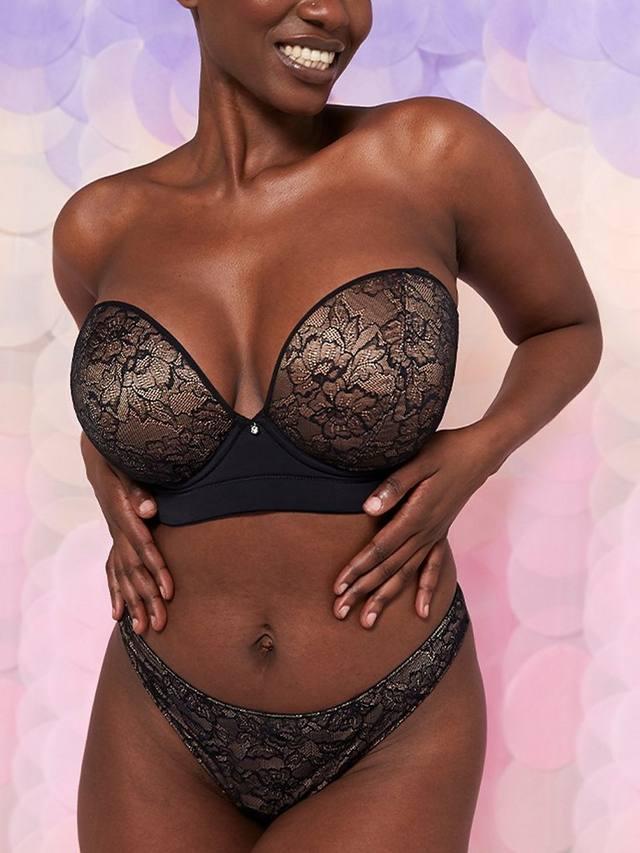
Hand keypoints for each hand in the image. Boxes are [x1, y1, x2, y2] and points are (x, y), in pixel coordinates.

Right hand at [81, 434, 172, 632]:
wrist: (103, 456)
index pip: (142, 547)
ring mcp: (114, 538)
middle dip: (148, 598)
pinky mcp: (115, 540)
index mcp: (123, 514)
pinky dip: (116, 593)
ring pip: (123, 576)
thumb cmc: (123, 460)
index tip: (169, 591)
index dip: (156, 569)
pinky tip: (118, 616)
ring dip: (135, 604)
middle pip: (133, 571)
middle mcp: (117, 531)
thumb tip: (148, 510)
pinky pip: (113, 572)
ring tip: (145, 630)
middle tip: (162, 624)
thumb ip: (139, 490)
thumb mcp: (129, 469)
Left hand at [332, 424, 497, 627]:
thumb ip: (394, 486)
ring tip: (367, 621)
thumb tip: (368, 509)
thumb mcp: (419, 460)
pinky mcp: (441, 532)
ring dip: (385, 598)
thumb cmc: (446, 450)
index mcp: (416, 515)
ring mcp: (435, 535)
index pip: (380, 549)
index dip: (357, 568)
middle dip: (363, 592)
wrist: (480, 453)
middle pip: (389, 569)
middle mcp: (425, 532)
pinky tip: (419, 611)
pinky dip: (425, 590)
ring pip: (406, 574)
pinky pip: (433, 567)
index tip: (338, 587)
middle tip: (339, 612)